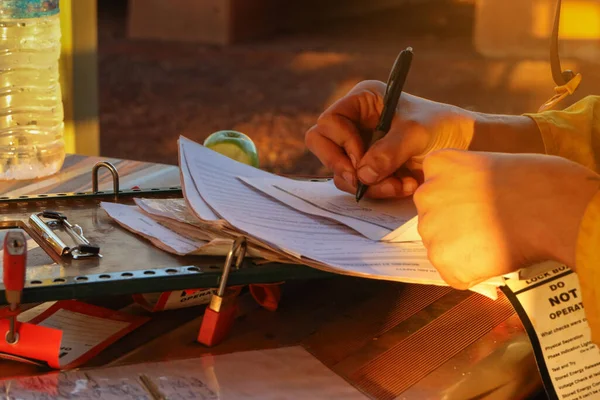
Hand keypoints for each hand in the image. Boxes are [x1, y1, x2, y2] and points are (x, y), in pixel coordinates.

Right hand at [305, 80, 474, 198]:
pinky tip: (406, 186)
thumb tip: (362, 175)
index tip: (362, 159)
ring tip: (402, 185)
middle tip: (360, 182)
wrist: (465, 147)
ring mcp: (360, 147)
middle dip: (341, 166)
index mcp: (362, 101)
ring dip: (369, 184)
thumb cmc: (442, 127)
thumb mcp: (416, 133)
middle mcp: (355, 123)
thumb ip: (388, 151)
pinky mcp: (369, 169)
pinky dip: (380, 190)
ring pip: (341, 171)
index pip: (329, 122)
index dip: (341, 142)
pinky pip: (359, 185)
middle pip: (321, 145)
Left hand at [414, 150, 599, 288]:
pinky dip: (472, 274)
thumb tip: (467, 207)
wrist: (550, 208)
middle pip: (434, 219)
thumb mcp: (490, 164)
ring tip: (495, 241)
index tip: (482, 202)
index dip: (460, 200)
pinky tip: (495, 258)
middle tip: (490, 226)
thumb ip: (466, 183)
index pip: (436, 188)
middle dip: (456, 227)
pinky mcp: (442, 258)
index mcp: (438, 164)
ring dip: (464, 251)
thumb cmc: (535, 183)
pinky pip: (454, 274)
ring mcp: (431, 227)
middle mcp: (426, 194)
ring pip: (442, 248)